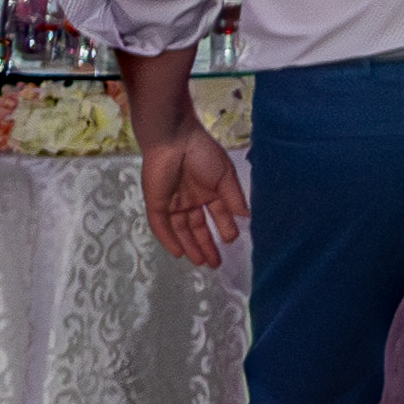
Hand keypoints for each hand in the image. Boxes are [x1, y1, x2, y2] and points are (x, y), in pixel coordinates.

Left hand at [140, 123, 248, 269]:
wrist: (175, 139)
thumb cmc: (202, 154)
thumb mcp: (225, 177)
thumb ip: (234, 198)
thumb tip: (246, 217)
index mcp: (207, 192)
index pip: (217, 216)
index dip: (224, 229)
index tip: (232, 241)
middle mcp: (190, 200)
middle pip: (197, 228)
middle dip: (206, 245)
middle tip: (216, 264)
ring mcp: (172, 203)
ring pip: (180, 231)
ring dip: (190, 247)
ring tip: (201, 263)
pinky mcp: (156, 203)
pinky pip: (161, 226)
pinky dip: (169, 240)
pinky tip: (179, 253)